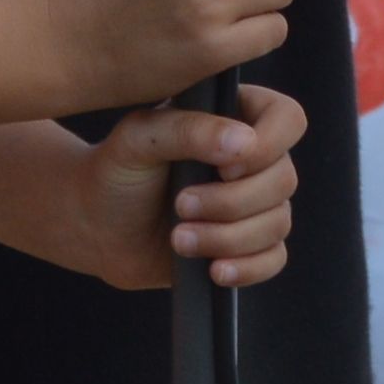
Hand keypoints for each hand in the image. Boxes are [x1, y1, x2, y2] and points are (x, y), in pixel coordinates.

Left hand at [42, 87, 307, 292]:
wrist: (96, 225)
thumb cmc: (116, 170)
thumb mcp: (140, 139)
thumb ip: (188, 130)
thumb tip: (245, 143)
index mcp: (234, 114)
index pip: (287, 119)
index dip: (269, 144)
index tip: (223, 166)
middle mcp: (253, 158)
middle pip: (284, 179)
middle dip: (231, 202)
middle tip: (180, 206)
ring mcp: (253, 203)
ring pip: (278, 223)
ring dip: (228, 237)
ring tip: (178, 239)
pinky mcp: (248, 245)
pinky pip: (274, 259)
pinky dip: (247, 268)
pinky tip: (213, 270)